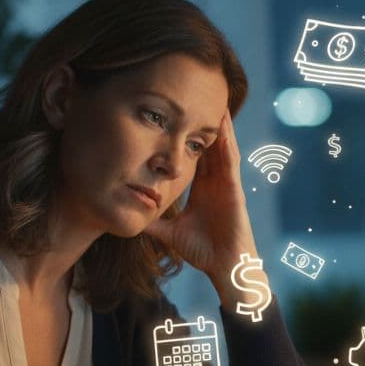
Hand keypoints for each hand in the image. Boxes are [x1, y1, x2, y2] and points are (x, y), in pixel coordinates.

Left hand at [145, 112, 258, 290]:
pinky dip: (227, 142)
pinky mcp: (234, 188)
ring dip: (217, 126)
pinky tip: (223, 125)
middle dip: (202, 125)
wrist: (225, 267)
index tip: (175, 119)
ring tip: (213, 101)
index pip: (193, 159)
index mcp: (201, 190)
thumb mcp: (170, 232)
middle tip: (194, 98)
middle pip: (207, 147)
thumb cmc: (203, 252)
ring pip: (220, 148)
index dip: (186, 139)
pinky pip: (230, 160)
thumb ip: (153, 223)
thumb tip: (130, 215)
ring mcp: (226, 184)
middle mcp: (215, 183)